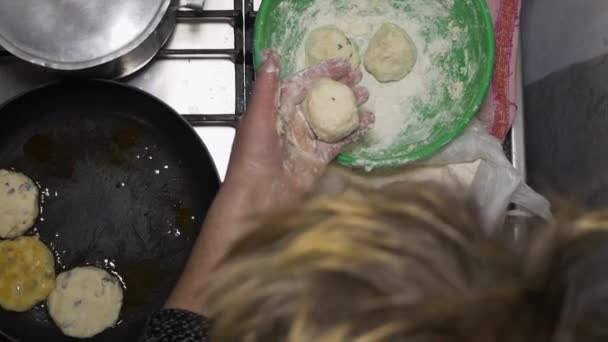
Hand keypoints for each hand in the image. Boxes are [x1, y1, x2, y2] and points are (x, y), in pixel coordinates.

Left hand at [226, 50, 373, 204]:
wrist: (257, 198)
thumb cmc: (251, 157)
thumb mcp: (257, 116)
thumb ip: (266, 86)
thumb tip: (271, 55)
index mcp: (276, 109)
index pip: (303, 83)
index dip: (322, 72)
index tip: (342, 64)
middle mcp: (292, 122)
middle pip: (320, 98)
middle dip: (339, 86)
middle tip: (359, 77)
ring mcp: (306, 140)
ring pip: (332, 118)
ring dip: (349, 106)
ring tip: (366, 96)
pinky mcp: (318, 158)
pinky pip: (339, 141)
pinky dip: (354, 131)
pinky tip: (368, 122)